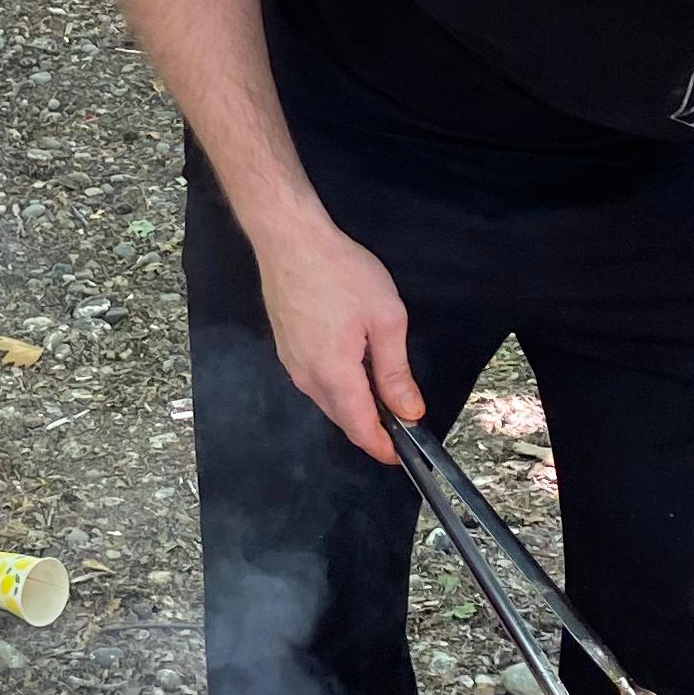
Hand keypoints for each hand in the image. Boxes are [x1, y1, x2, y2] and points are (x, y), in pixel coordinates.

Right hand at [252, 210, 421, 462]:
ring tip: (382, 388)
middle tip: (402, 418)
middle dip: (372, 427)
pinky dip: (338, 386)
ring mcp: (291, 363)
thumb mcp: (385, 319)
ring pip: (328, 401)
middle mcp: (306, 377)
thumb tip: (408, 409)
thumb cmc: (339, 271)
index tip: (402, 454)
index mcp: (334, 374)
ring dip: (355, 404)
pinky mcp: (285, 349)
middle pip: (343, 419)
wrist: (290, 240)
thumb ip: (396, 371)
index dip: (383, 448)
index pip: (360, 429)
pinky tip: (354, 365)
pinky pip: (315, 381)